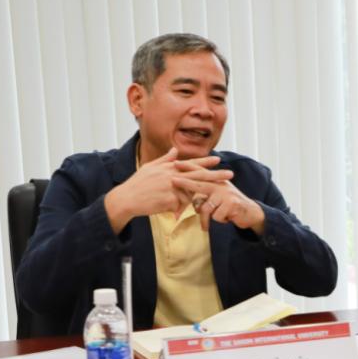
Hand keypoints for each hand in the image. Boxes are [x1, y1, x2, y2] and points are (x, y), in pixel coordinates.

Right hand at [104, 148, 225, 232]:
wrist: (127, 199)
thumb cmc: (138, 184)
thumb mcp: (150, 168)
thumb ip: (165, 159)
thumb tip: (175, 149)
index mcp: (168, 168)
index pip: (190, 164)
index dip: (205, 162)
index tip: (218, 159)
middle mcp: (171, 175)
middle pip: (198, 175)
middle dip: (216, 175)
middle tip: (231, 174)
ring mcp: (171, 188)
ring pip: (188, 195)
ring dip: (183, 200)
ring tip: (167, 199)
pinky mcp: (169, 200)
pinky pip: (179, 206)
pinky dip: (174, 208)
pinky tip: (162, 207)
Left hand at [174, 169, 265, 233]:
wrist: (250, 212)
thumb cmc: (230, 205)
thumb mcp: (218, 197)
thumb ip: (206, 196)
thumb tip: (193, 203)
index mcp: (217, 182)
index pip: (201, 172)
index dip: (188, 166)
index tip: (175, 162)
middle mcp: (221, 185)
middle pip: (200, 184)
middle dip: (185, 183)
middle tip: (173, 180)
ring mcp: (226, 194)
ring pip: (206, 208)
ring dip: (206, 219)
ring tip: (206, 226)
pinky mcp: (232, 204)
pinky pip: (216, 215)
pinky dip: (219, 220)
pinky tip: (226, 218)